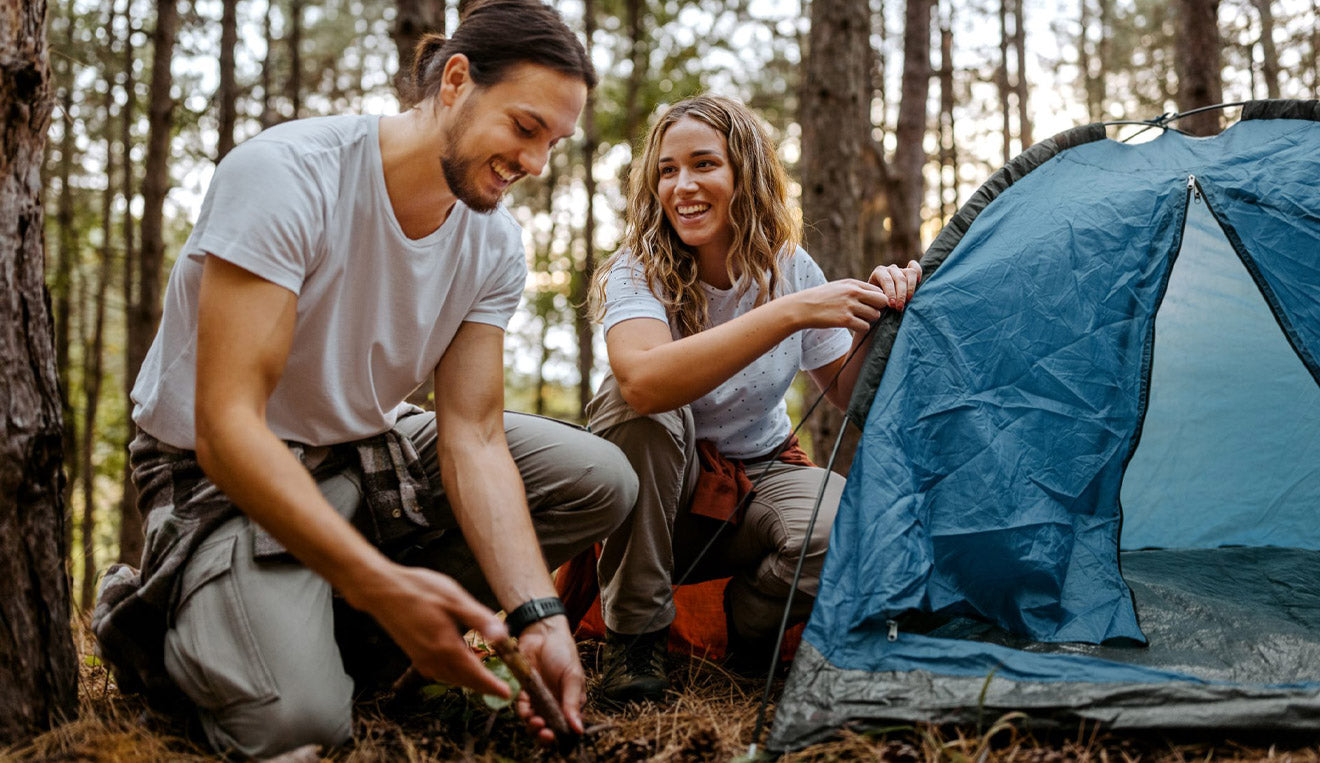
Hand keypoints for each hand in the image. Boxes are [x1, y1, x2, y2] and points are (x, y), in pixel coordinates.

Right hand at [353, 563, 511, 698]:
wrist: (382, 591)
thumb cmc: (418, 589)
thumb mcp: (454, 598)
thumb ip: (478, 618)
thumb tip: (501, 636)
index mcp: (446, 646)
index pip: (475, 674)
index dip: (492, 685)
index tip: (507, 693)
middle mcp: (433, 658)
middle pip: (464, 680)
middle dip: (483, 687)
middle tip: (500, 690)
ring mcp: (421, 658)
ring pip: (450, 678)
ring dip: (468, 682)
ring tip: (484, 681)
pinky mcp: (414, 654)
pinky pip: (438, 673)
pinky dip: (453, 675)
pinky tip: (458, 667)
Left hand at [512, 615, 584, 744]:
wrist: (543, 633)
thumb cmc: (563, 652)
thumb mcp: (572, 677)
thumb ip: (572, 703)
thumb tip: (579, 730)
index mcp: (570, 702)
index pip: (566, 727)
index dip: (560, 735)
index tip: (554, 735)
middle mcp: (555, 703)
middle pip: (548, 727)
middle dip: (544, 733)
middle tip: (543, 731)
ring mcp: (539, 698)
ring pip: (534, 720)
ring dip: (532, 724)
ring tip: (534, 719)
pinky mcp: (525, 691)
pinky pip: (522, 707)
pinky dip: (523, 710)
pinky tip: (526, 707)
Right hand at [785, 278, 888, 332]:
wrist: (802, 308)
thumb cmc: (821, 298)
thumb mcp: (839, 287)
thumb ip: (856, 290)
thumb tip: (875, 296)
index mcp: (852, 284)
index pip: (879, 291)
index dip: (878, 300)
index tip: (871, 307)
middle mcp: (853, 292)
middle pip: (882, 301)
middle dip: (878, 309)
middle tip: (868, 314)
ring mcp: (849, 306)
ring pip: (875, 315)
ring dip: (869, 320)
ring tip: (858, 320)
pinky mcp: (845, 320)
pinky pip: (865, 326)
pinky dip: (861, 328)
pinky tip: (853, 326)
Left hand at [867, 259, 921, 309]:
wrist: (878, 298)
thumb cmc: (876, 300)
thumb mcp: (875, 299)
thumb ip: (879, 299)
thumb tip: (888, 304)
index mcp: (879, 272)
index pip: (887, 280)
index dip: (890, 293)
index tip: (892, 305)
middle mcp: (891, 269)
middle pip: (900, 279)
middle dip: (901, 295)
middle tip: (899, 307)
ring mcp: (901, 269)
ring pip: (910, 273)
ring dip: (911, 288)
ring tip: (908, 301)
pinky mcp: (909, 271)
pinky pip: (916, 268)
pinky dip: (919, 273)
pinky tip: (919, 282)